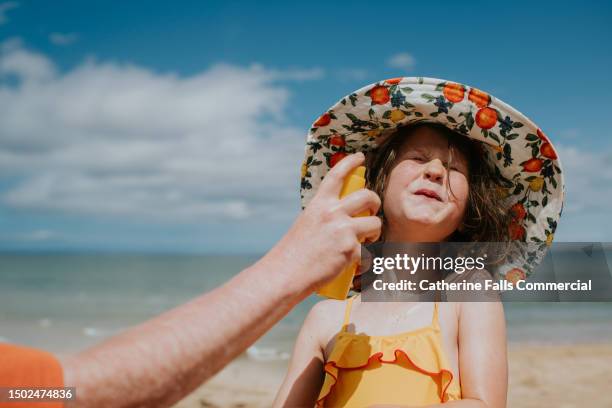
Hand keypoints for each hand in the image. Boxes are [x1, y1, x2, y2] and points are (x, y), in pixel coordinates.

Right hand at [270, 152, 381, 291]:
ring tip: (368, 241)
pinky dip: (367, 261)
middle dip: (375, 203)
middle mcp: (332, 213)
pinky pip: (370, 252)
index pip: (337, 175)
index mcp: (319, 204)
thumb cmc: (294, 252)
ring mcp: (343, 231)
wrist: (286, 273)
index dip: (350, 163)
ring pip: (376, 223)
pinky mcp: (350, 250)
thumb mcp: (306, 224)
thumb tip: (343, 218)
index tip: (359, 157)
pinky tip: (359, 265)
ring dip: (376, 232)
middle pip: (367, 196)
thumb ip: (323, 217)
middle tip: (372, 212)